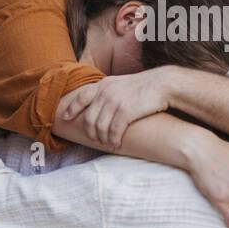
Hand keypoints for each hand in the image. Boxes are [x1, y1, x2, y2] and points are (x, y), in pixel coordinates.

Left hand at [57, 68, 171, 148]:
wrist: (163, 84)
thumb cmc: (144, 86)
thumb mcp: (121, 83)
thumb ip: (108, 92)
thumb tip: (99, 107)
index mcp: (103, 84)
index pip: (81, 97)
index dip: (71, 109)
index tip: (65, 118)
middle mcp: (106, 92)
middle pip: (89, 118)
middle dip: (90, 132)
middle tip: (95, 140)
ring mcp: (115, 102)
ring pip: (100, 128)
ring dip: (102, 139)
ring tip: (107, 144)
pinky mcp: (125, 111)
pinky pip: (113, 131)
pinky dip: (113, 140)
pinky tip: (116, 144)